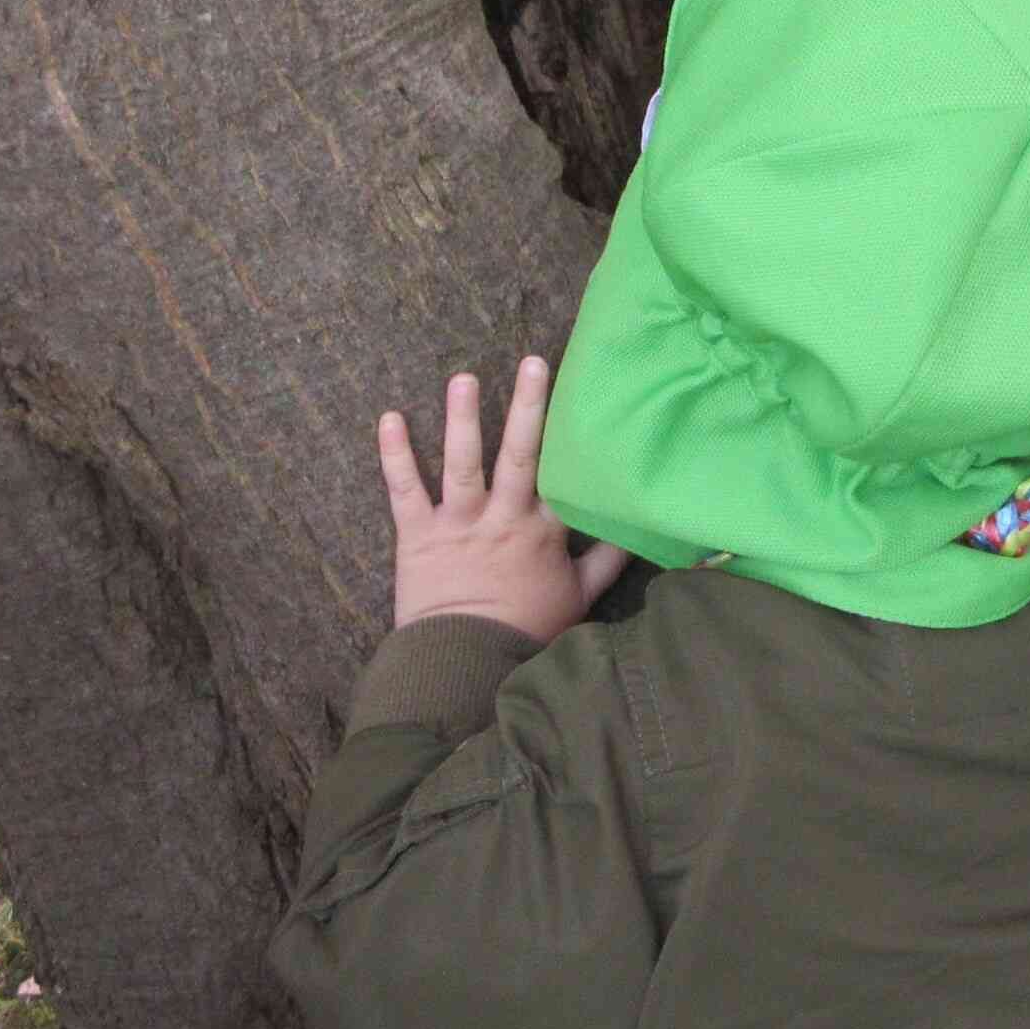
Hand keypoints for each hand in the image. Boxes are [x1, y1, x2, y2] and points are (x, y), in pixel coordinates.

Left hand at [381, 358, 627, 646]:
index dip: (576, 437)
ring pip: (463, 463)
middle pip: (521, 455)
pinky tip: (389, 418)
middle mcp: (504, 519)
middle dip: (528, 407)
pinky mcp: (417, 536)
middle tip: (533, 362)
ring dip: (462, 419)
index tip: (589, 396)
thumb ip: (607, 562)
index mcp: (543, 532)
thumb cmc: (525, 633)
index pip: (564, 475)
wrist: (464, 666)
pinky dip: (394, 454)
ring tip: (463, 378)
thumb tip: (640, 532)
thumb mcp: (578, 598)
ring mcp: (459, 525)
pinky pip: (403, 489)